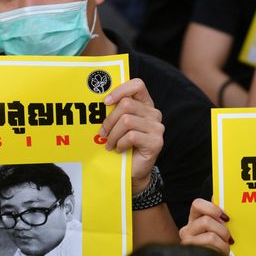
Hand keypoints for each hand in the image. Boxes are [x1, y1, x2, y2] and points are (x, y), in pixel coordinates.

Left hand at [101, 78, 164, 194]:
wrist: (133, 170)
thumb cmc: (123, 145)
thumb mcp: (118, 125)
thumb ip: (115, 112)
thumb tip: (97, 103)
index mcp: (145, 105)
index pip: (138, 85)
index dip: (120, 90)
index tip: (106, 102)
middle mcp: (154, 113)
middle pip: (126, 104)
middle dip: (109, 120)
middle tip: (102, 133)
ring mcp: (157, 128)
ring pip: (127, 121)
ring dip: (113, 134)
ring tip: (109, 144)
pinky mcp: (156, 142)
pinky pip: (131, 136)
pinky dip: (120, 144)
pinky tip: (119, 149)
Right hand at [179, 198, 232, 254]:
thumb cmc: (216, 245)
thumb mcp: (218, 228)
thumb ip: (218, 215)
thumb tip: (217, 196)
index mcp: (194, 219)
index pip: (197, 204)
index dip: (212, 208)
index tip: (225, 217)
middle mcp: (187, 230)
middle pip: (206, 221)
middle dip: (222, 230)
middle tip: (228, 237)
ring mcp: (188, 242)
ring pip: (210, 236)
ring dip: (223, 243)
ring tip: (225, 249)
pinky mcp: (192, 253)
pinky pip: (211, 249)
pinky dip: (220, 252)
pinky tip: (220, 254)